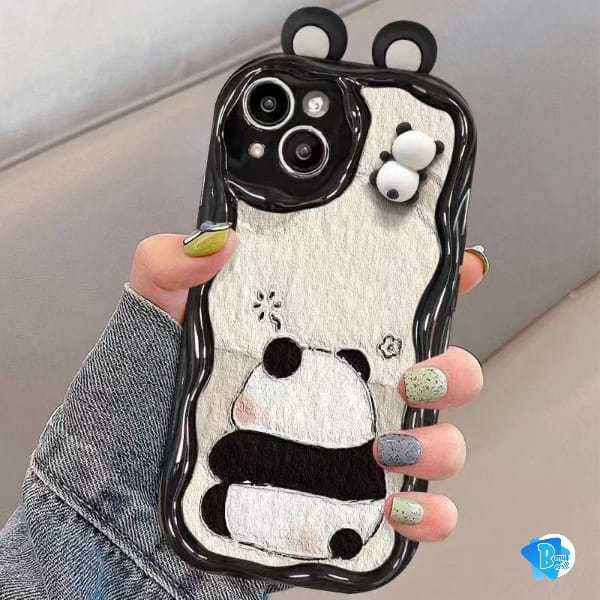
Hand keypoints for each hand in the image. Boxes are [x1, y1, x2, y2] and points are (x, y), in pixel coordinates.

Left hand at [130, 231, 486, 543]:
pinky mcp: (349, 509)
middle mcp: (346, 394)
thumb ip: (170, 268)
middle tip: (414, 373)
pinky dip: (430, 515)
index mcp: (319, 343)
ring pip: (439, 441)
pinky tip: (398, 507)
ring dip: (439, 442)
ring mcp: (352, 452)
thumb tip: (217, 238)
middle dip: (454, 369)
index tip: (463, 266)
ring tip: (388, 445)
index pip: (395, 306)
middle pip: (439, 373)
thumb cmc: (148, 400)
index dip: (441, 283)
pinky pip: (419, 515)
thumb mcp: (156, 321)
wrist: (131, 490)